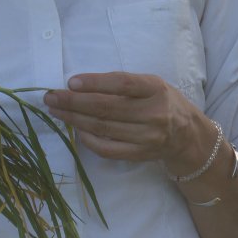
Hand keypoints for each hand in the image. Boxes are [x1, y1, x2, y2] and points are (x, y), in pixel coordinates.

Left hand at [43, 72, 203, 163]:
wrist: (186, 135)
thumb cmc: (162, 103)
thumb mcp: (151, 85)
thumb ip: (122, 84)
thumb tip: (79, 86)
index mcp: (155, 89)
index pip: (122, 84)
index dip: (95, 83)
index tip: (70, 82)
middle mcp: (153, 113)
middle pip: (106, 108)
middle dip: (73, 102)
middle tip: (51, 97)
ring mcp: (146, 137)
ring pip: (102, 128)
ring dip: (74, 119)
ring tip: (56, 111)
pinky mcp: (139, 155)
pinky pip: (107, 149)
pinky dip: (88, 140)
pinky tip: (75, 130)